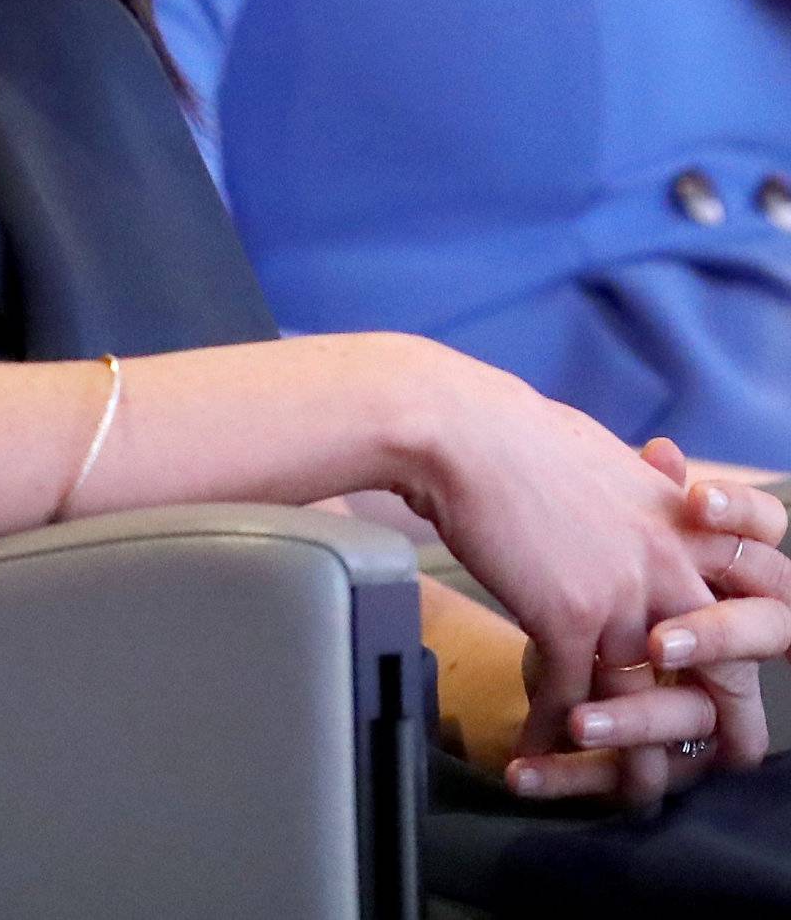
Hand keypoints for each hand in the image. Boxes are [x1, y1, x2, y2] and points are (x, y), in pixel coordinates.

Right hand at [402, 345, 732, 770]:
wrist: (458, 430)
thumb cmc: (517, 433)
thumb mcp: (607, 456)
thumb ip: (647, 485)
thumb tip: (662, 475)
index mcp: (683, 520)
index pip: (764, 587)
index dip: (761, 633)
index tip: (740, 669)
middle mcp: (668, 562)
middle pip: (728, 665)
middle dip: (728, 724)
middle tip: (717, 758)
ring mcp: (622, 595)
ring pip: (648, 705)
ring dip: (629, 755)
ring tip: (620, 786)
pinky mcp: (568, 618)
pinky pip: (569, 701)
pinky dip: (549, 739)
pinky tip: (532, 756)